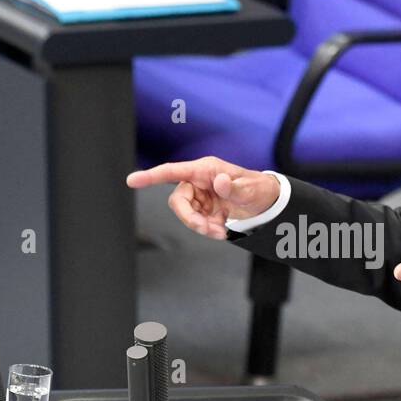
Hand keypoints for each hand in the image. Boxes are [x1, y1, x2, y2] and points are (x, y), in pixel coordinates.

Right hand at [126, 157, 281, 239]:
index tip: (132, 180)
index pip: (173, 171)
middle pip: (177, 200)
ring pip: (185, 214)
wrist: (268, 202)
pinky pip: (196, 222)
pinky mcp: (205, 209)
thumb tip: (219, 182)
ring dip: (199, 226)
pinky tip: (222, 230)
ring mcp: (201, 196)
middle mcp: (199, 181)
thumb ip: (234, 187)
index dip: (151, 176)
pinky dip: (207, 230)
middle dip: (189, 218)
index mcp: (206, 169)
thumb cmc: (259, 189)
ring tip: (220, 231)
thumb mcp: (251, 189)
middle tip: (207, 229)